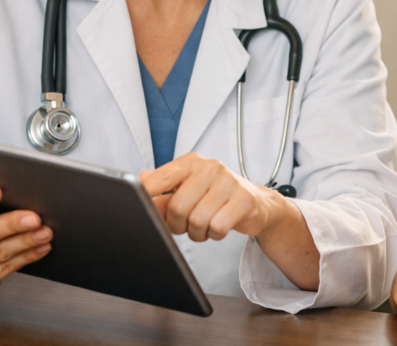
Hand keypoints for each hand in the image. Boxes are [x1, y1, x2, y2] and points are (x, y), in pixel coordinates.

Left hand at [139, 152, 282, 241]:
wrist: (256, 204)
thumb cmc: (216, 196)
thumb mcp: (187, 189)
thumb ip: (163, 189)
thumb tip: (141, 182)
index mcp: (191, 162)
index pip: (161, 178)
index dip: (147, 195)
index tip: (140, 207)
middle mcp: (210, 167)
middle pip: (178, 206)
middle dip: (177, 225)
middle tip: (184, 226)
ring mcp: (229, 182)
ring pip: (197, 220)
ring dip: (197, 232)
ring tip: (204, 226)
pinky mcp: (244, 199)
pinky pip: (217, 227)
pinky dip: (214, 235)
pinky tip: (218, 227)